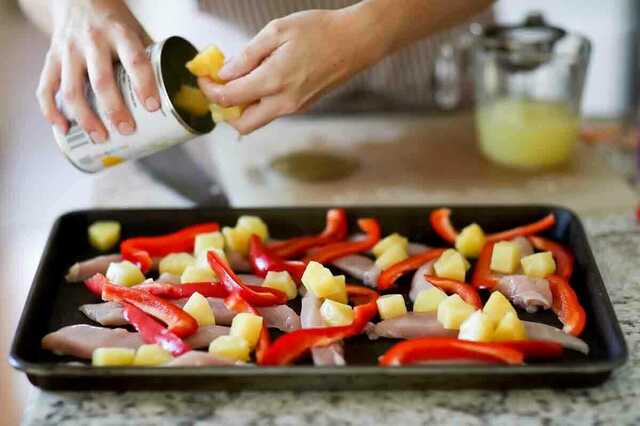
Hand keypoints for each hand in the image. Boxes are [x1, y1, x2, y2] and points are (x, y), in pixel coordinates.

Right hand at [38, 0, 159, 141]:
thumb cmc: (115, 22)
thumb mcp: (136, 31)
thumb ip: (151, 58)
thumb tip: (177, 93)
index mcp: (119, 34)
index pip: (134, 60)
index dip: (144, 84)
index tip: (152, 107)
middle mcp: (92, 41)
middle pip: (101, 81)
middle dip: (114, 109)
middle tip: (127, 130)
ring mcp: (68, 51)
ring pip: (71, 89)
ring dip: (85, 118)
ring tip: (100, 137)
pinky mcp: (51, 58)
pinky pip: (46, 87)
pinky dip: (51, 110)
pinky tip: (62, 128)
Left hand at [198, 7, 384, 134]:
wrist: (356, 42)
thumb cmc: (320, 31)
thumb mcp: (277, 31)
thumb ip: (248, 55)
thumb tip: (225, 73)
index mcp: (274, 81)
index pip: (229, 98)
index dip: (209, 90)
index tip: (203, 76)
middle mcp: (284, 102)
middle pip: (242, 125)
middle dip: (223, 110)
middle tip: (217, 88)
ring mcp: (295, 108)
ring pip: (258, 121)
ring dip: (242, 108)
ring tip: (238, 80)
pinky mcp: (303, 106)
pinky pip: (273, 112)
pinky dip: (259, 102)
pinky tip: (260, 80)